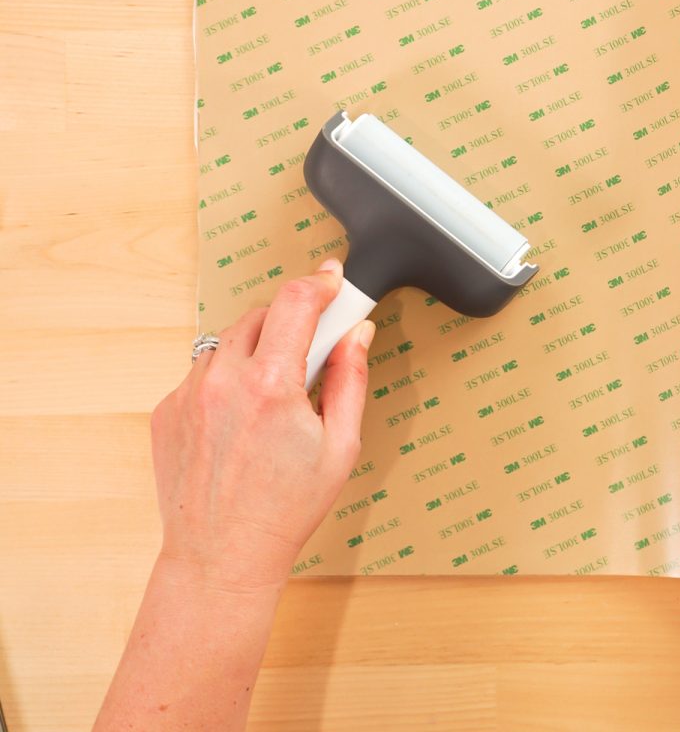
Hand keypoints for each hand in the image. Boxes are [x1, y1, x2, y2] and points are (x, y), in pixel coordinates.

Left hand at [152, 256, 373, 591]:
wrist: (222, 557)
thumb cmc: (286, 509)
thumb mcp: (341, 446)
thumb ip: (351, 380)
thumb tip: (357, 335)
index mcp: (271, 387)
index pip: (296, 302)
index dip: (321, 281)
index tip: (333, 279)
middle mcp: (223, 382)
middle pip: (261, 314)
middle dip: (290, 321)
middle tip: (311, 352)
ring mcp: (187, 394)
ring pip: (228, 342)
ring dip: (256, 351)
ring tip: (272, 398)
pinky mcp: (165, 410)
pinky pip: (201, 373)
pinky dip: (226, 381)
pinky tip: (241, 421)